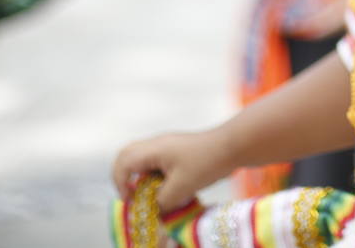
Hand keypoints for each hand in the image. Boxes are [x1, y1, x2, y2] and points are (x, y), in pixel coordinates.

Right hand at [112, 129, 231, 211]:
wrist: (233, 145)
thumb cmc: (207, 163)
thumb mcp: (182, 188)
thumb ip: (162, 202)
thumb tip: (154, 210)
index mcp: (153, 149)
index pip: (123, 163)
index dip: (120, 183)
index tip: (131, 199)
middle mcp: (157, 144)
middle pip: (127, 156)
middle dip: (125, 177)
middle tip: (133, 196)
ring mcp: (168, 145)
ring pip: (143, 160)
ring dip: (143, 178)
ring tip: (155, 195)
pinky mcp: (178, 150)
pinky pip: (158, 162)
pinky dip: (157, 176)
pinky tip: (171, 188)